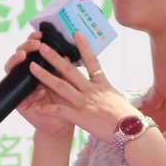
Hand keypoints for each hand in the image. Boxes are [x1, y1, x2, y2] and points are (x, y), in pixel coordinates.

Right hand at [5, 31, 74, 139]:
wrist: (63, 121)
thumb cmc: (66, 98)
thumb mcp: (66, 79)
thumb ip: (63, 66)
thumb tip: (66, 52)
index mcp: (37, 66)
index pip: (30, 48)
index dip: (32, 39)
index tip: (40, 33)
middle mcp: (26, 75)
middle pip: (18, 55)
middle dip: (25, 47)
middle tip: (34, 44)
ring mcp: (20, 87)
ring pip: (11, 71)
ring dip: (16, 62)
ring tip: (24, 57)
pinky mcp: (19, 103)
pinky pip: (19, 96)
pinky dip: (31, 93)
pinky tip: (40, 91)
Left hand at [25, 32, 139, 141]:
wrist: (133, 131)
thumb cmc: (129, 118)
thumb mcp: (118, 99)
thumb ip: (107, 92)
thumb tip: (105, 89)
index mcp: (102, 85)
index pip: (92, 61)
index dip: (84, 46)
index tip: (76, 33)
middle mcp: (92, 90)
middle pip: (70, 70)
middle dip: (54, 57)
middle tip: (42, 46)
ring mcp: (85, 103)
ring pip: (61, 86)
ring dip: (45, 76)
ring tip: (32, 67)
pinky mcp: (81, 117)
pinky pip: (60, 111)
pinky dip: (48, 109)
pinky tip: (36, 108)